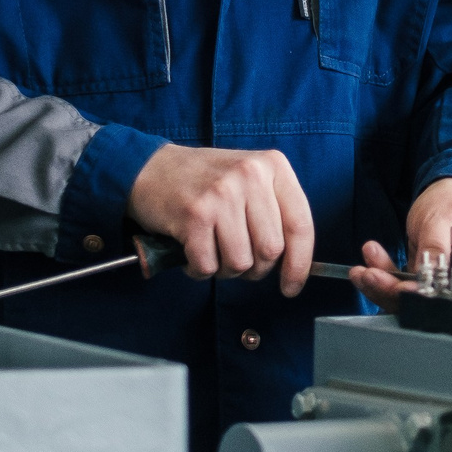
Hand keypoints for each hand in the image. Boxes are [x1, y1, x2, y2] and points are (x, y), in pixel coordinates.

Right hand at [126, 144, 314, 293]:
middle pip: (271, 250)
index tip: (291, 286)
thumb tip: (294, 263)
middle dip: (254, 268)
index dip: (299, 264)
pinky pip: (208, 266)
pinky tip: (192, 251)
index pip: (300, 224)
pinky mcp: (195, 214)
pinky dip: (199, 269)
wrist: (150, 167)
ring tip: (212, 250)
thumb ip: (275, 211)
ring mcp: (222, 194)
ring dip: (225, 270)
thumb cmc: (205, 181)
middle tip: (236, 258)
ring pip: (240, 262)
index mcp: (273, 166)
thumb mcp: (250, 179)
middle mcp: (251, 175)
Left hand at [351, 177, 451, 308]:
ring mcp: (451, 286)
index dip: (429, 296)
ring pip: (416, 301)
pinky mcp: (432, 285)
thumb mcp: (441, 219)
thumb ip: (434, 249)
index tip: (400, 286)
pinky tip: (371, 264)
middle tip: (370, 274)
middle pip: (435, 302)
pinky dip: (386, 280)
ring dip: (384, 287)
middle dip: (395, 292)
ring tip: (362, 270)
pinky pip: (408, 291)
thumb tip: (427, 280)